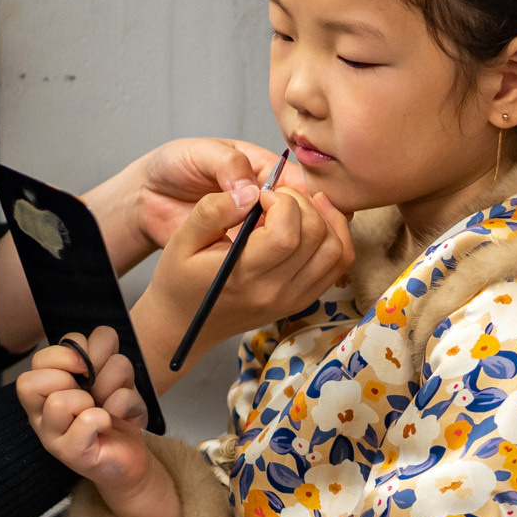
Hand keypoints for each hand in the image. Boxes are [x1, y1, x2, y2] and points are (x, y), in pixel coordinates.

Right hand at [14, 326, 151, 486]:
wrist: (131, 456)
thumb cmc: (115, 410)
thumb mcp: (108, 370)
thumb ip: (97, 350)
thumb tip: (89, 355)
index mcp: (45, 390)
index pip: (38, 360)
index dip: (67, 353)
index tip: (89, 365)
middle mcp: (41, 414)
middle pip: (35, 380)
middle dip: (79, 377)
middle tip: (97, 391)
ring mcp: (53, 437)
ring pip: (59, 401)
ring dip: (97, 398)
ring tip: (106, 408)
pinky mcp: (73, 455)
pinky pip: (87, 421)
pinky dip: (109, 415)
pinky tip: (111, 422)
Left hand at [89, 138, 308, 262]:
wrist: (146, 198)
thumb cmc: (173, 166)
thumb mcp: (200, 153)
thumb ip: (227, 164)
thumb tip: (251, 191)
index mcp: (266, 171)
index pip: (303, 186)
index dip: (300, 199)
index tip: (279, 205)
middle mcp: (270, 203)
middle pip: (306, 219)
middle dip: (290, 223)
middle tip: (257, 224)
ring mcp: (259, 232)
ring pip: (292, 247)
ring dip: (276, 248)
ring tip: (244, 241)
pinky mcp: (245, 256)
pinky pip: (269, 266)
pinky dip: (264, 267)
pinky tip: (246, 263)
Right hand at [137, 184, 354, 374]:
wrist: (184, 325)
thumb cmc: (179, 280)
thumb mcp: (181, 240)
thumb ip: (213, 210)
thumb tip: (251, 191)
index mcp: (245, 276)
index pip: (287, 233)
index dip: (281, 202)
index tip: (262, 196)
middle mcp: (275, 291)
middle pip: (316, 236)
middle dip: (302, 203)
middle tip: (277, 198)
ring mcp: (293, 299)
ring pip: (336, 250)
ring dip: (325, 218)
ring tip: (298, 205)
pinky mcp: (301, 300)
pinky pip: (338, 265)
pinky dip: (335, 238)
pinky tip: (314, 222)